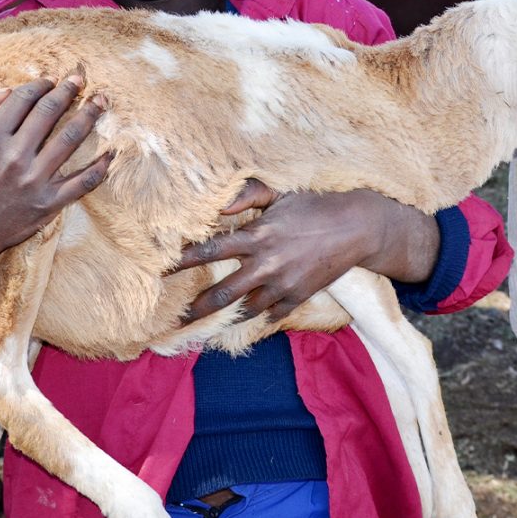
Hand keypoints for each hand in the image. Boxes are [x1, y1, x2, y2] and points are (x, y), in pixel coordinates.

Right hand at [0, 74, 110, 337]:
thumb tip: (8, 89)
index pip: (22, 99)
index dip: (40, 85)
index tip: (52, 80)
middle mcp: (14, 157)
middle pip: (49, 112)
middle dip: (68, 91)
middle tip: (80, 79)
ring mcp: (34, 180)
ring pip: (70, 138)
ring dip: (90, 115)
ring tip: (102, 100)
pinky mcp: (50, 202)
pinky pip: (84, 181)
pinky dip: (101, 166)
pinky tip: (113, 151)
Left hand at [176, 181, 440, 323]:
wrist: (358, 228)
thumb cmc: (316, 204)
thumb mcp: (283, 192)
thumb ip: (248, 194)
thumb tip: (218, 202)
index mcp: (258, 236)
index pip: (210, 249)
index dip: (182, 259)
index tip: (159, 268)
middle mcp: (267, 264)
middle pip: (224, 292)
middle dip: (199, 307)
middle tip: (178, 317)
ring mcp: (283, 285)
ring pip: (246, 309)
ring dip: (227, 316)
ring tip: (208, 325)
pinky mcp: (299, 296)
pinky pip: (274, 314)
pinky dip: (261, 317)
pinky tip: (251, 319)